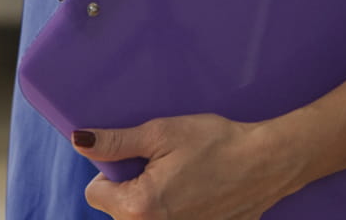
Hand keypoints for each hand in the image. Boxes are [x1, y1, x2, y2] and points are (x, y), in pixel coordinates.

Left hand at [74, 115, 295, 218]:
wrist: (265, 163)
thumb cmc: (213, 143)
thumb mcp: (159, 133)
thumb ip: (116, 142)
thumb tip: (79, 141)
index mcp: (141, 207)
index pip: (95, 195)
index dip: (108, 171)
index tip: (132, 157)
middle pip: (118, 211)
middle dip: (129, 187)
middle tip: (159, 164)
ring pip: (143, 219)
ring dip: (151, 201)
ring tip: (179, 177)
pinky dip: (175, 210)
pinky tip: (194, 192)